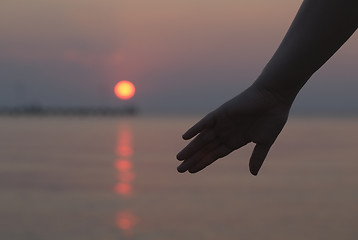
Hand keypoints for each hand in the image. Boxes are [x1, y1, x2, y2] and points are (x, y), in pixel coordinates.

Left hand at [176, 85, 290, 174]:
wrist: (274, 98)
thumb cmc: (272, 119)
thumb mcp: (264, 142)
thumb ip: (257, 157)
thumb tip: (253, 174)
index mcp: (235, 140)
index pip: (215, 154)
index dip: (203, 163)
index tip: (192, 171)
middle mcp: (226, 132)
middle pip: (205, 149)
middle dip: (193, 159)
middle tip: (180, 169)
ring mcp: (222, 123)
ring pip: (202, 138)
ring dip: (191, 148)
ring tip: (179, 158)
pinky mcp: (221, 113)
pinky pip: (205, 122)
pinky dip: (195, 129)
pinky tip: (185, 137)